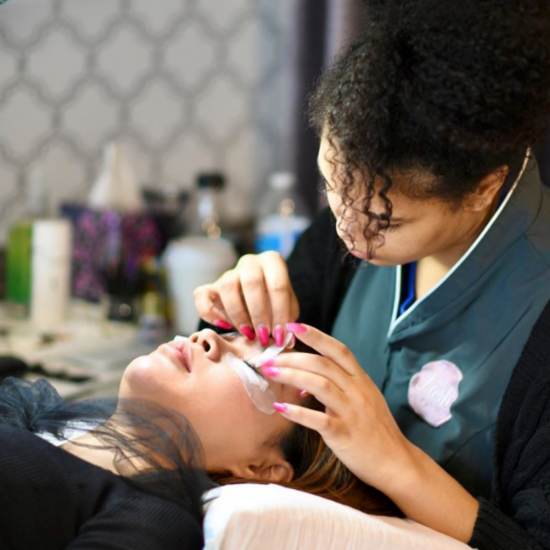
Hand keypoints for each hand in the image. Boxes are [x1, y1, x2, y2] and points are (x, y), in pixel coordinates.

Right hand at [193, 252, 299, 346]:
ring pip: (227, 286)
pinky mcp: (211, 286)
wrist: (259, 298)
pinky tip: (224, 326)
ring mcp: (229, 273)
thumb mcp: (288, 308)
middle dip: (258, 314)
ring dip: (238, 314)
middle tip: (263, 336)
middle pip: (252, 282)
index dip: (280, 313)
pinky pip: (201, 295)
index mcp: (272, 261)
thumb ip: (288, 320)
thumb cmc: (276, 302)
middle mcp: (249, 262)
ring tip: (248, 333)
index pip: (278, 285)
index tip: (280, 335)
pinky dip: (210, 313)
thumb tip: (287, 341)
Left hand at [262, 323, 413, 492]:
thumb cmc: (375, 430)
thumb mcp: (364, 398)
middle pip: (323, 364)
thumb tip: (307, 374)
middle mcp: (357, 391)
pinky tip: (280, 408)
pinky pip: (319, 420)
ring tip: (270, 373)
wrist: (396, 463)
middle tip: (269, 358)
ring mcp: (352, 412)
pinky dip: (298, 412)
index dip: (315, 336)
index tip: (292, 326)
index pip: (338, 350)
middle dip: (293, 358)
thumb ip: (340, 384)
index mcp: (361, 380)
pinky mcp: (345, 434)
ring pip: (320, 385)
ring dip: (292, 376)